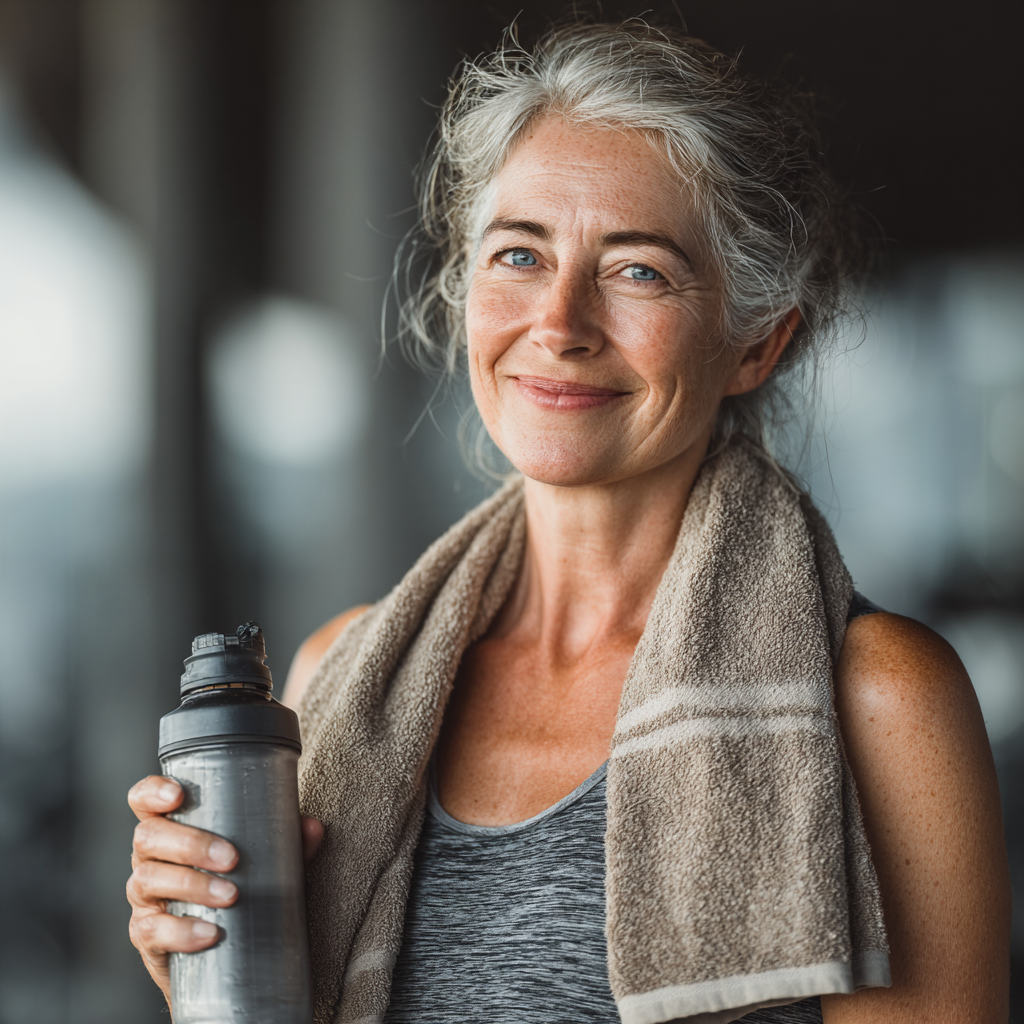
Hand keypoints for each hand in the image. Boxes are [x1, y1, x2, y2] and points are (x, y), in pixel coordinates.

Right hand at [126, 775, 323, 1000]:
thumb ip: (286, 840)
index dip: (153, 792)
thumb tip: (312, 826)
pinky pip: (153, 930)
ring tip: (231, 895)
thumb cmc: (237, 884)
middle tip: (232, 858)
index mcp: (170, 828)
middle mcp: (149, 857)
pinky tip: (210, 933)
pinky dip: (182, 931)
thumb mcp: (262, 858)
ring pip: (148, 879)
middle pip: (148, 837)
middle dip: (190, 844)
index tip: (177, 795)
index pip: (144, 799)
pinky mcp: (146, 934)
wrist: (221, 951)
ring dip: (192, 885)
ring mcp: (143, 896)